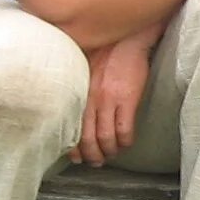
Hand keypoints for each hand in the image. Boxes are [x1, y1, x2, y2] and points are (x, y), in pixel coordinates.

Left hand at [73, 33, 155, 165]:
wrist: (125, 38)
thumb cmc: (103, 50)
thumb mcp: (83, 70)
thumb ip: (78, 89)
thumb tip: (74, 105)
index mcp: (77, 94)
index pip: (71, 128)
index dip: (73, 147)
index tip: (77, 156)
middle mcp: (90, 100)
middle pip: (87, 139)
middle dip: (92, 155)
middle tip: (96, 162)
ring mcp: (109, 101)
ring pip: (105, 138)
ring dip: (109, 152)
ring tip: (112, 154)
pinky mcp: (127, 100)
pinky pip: (124, 130)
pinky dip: (125, 142)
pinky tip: (126, 143)